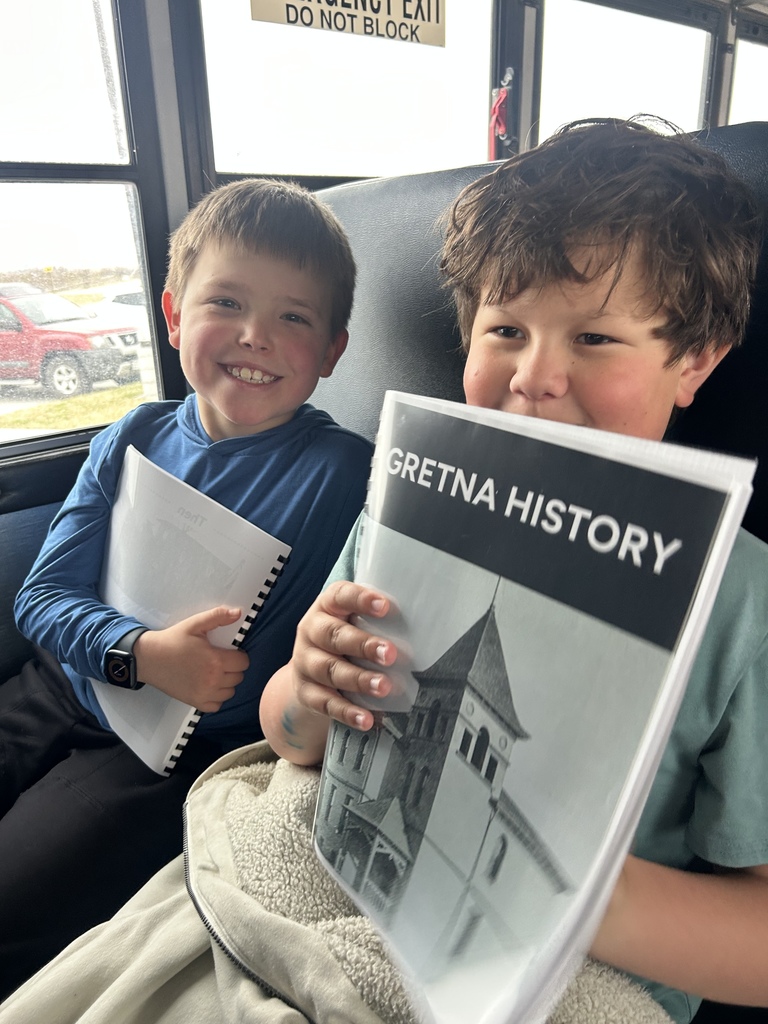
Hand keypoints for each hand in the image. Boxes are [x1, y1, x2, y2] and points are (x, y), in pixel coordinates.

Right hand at [133, 606, 248, 710]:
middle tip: (221, 661)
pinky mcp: (195, 702)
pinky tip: (209, 686)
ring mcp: (204, 694)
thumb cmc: (172, 640)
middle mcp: (212, 680)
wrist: (149, 658)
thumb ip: (218, 617)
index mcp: (215, 661)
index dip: (239, 655)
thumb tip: (238, 612)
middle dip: (233, 668)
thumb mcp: (195, 624)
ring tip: (215, 673)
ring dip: (226, 683)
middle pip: (238, 677)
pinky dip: (216, 698)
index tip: (229, 652)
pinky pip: (217, 705)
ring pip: (230, 692)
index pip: (243, 662)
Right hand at [291, 580, 397, 730]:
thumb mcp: (356, 623)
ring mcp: (305, 662)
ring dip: (359, 679)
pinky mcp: (305, 691)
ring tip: (384, 687)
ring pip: (329, 669)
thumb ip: (380, 623)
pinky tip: (367, 718)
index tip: (384, 606)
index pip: (340, 596)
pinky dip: (347, 711)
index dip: (361, 599)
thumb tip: (424, 634)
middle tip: (391, 654)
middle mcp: (311, 630)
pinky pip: (325, 702)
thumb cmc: (346, 639)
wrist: (311, 671)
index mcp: (327, 606)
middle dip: (364, 645)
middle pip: (334, 635)